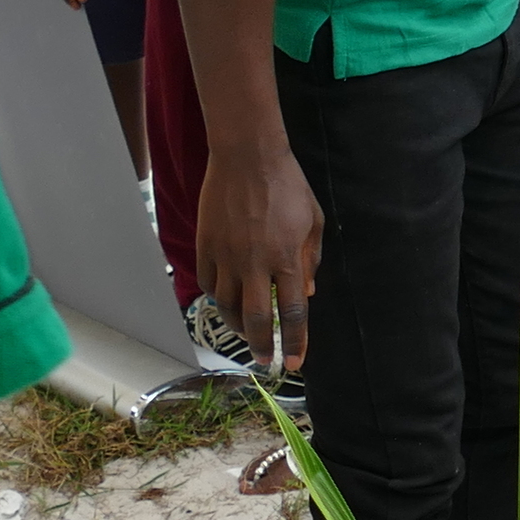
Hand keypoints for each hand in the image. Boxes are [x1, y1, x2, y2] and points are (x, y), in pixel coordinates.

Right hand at [195, 140, 321, 370]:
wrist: (247, 156)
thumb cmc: (287, 186)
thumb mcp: (313, 221)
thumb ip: (310, 260)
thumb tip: (306, 293)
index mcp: (286, 258)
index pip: (291, 312)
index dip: (294, 341)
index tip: (293, 363)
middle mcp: (255, 262)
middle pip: (254, 318)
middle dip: (260, 345)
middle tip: (264, 359)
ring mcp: (227, 255)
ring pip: (227, 305)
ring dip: (237, 325)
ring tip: (247, 333)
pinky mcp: (206, 246)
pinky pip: (209, 284)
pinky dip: (219, 299)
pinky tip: (227, 301)